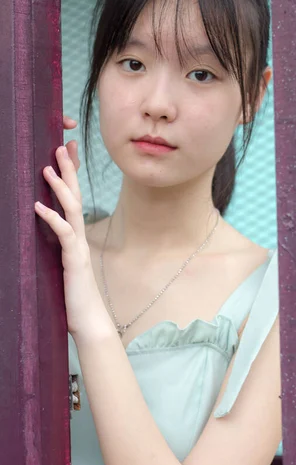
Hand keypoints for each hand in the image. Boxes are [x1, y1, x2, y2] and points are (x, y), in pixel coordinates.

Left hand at [34, 115, 114, 344]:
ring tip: (47, 168)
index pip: (74, 198)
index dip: (72, 174)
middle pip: (75, 196)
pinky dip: (52, 218)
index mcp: (75, 235)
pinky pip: (64, 233)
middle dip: (69, 169)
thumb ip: (58, 249)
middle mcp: (79, 236)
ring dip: (60, 187)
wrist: (89, 319)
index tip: (68, 151)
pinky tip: (38, 206)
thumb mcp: (62, 266)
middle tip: (62, 145)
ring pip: (72, 209)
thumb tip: (45, 233)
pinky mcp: (74, 259)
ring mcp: (78, 246)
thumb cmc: (74, 296)